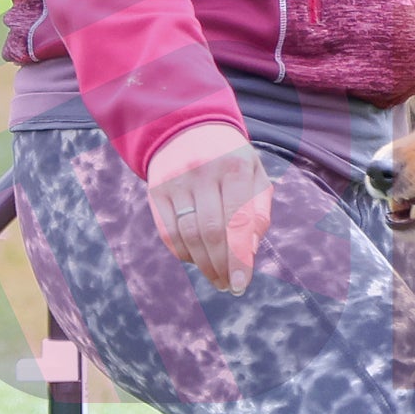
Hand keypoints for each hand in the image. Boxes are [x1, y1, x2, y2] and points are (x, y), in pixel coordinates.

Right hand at [147, 121, 272, 294]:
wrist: (187, 127)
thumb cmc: (231, 159)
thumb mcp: (255, 174)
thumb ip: (258, 210)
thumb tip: (250, 250)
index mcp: (235, 167)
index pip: (238, 220)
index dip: (239, 257)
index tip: (242, 284)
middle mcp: (203, 172)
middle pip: (211, 232)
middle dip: (221, 266)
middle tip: (230, 286)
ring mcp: (176, 181)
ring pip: (187, 235)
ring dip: (203, 265)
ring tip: (217, 279)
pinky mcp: (156, 190)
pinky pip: (167, 232)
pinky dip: (182, 253)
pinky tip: (196, 260)